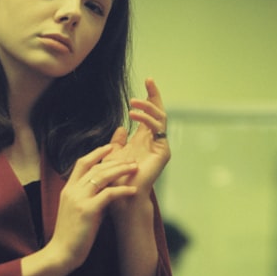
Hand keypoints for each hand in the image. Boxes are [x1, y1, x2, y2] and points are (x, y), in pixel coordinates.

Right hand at [46, 143, 138, 270]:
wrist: (61, 253)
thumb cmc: (71, 236)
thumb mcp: (76, 211)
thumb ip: (89, 198)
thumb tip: (107, 192)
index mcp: (68, 189)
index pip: (82, 163)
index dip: (97, 153)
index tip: (111, 147)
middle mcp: (72, 190)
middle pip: (95, 167)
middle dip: (115, 160)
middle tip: (131, 159)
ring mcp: (79, 199)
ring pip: (102, 176)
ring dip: (121, 170)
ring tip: (135, 168)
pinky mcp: (87, 210)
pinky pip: (109, 194)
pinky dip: (123, 190)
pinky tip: (133, 190)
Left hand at [108, 77, 169, 198]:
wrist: (121, 195)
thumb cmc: (115, 177)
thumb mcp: (113, 153)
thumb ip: (118, 140)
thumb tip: (121, 127)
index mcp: (143, 139)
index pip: (149, 114)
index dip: (149, 97)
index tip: (147, 80)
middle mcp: (154, 140)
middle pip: (159, 112)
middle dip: (155, 95)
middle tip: (149, 80)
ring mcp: (160, 145)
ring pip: (160, 117)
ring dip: (147, 106)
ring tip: (132, 102)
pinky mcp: (163, 151)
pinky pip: (158, 128)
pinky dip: (147, 119)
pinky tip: (134, 115)